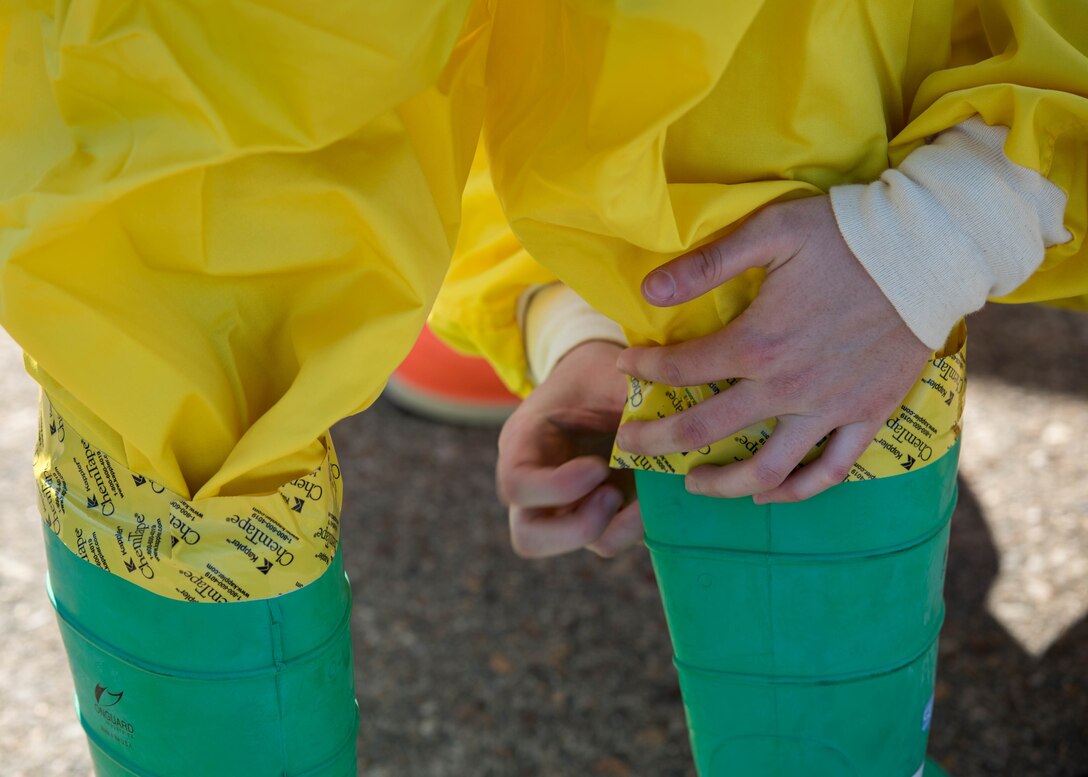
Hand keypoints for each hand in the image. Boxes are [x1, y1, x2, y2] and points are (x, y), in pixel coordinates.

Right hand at [497, 340, 640, 557]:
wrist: (599, 385)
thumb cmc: (596, 376)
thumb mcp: (604, 373)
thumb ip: (628, 394)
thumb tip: (669, 416)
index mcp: (523, 446)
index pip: (518, 485)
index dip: (557, 487)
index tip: (599, 467)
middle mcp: (536, 488)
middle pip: (530, 537)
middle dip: (576, 528)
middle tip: (613, 494)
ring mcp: (566, 509)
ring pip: (572, 547)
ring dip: (613, 528)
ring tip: (642, 494)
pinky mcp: (599, 518)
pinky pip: (611, 539)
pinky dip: (636, 525)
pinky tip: (655, 495)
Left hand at [616, 196, 931, 502]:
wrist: (929, 250)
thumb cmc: (846, 234)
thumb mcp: (771, 231)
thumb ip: (707, 263)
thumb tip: (649, 290)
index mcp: (757, 343)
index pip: (681, 370)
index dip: (645, 370)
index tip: (627, 366)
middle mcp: (788, 388)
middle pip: (706, 431)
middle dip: (657, 442)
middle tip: (628, 445)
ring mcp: (830, 409)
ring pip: (766, 469)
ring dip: (721, 483)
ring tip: (692, 483)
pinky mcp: (868, 416)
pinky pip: (829, 470)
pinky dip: (795, 489)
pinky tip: (767, 493)